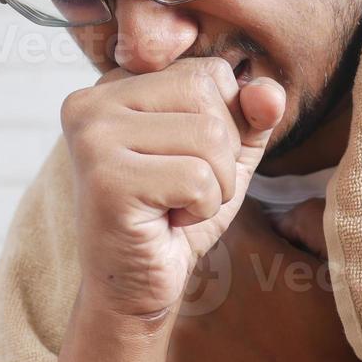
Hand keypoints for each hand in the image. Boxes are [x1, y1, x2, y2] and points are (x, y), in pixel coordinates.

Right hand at [60, 57, 285, 318]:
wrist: (135, 289)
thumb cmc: (176, 217)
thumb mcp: (225, 156)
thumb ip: (250, 114)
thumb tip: (269, 92)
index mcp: (115, 85)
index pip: (210, 72)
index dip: (224, 124)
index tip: (182, 162)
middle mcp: (92, 101)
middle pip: (209, 95)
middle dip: (221, 155)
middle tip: (181, 191)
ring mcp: (92, 138)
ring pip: (210, 136)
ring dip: (213, 185)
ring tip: (175, 206)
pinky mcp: (106, 179)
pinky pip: (198, 177)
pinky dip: (201, 209)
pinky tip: (167, 223)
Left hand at [166, 198, 361, 361]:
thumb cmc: (345, 333)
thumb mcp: (337, 260)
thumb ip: (304, 217)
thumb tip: (275, 216)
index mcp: (243, 246)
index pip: (221, 210)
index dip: (240, 219)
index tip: (257, 237)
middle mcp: (203, 281)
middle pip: (195, 250)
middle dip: (216, 256)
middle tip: (248, 279)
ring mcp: (184, 326)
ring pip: (183, 291)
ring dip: (202, 294)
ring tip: (236, 314)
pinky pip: (178, 330)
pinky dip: (196, 331)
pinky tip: (228, 344)